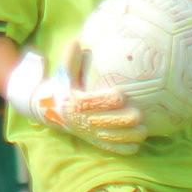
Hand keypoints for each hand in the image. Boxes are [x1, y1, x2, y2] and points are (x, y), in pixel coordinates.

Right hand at [6, 43, 147, 153]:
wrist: (47, 111)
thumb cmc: (60, 87)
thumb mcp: (62, 73)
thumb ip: (70, 59)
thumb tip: (77, 41)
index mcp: (74, 102)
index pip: (91, 102)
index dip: (106, 100)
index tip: (122, 95)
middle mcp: (80, 119)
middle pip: (103, 121)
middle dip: (121, 120)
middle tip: (138, 115)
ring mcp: (86, 132)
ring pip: (108, 136)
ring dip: (126, 136)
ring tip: (143, 132)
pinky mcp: (91, 140)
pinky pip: (107, 147)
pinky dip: (121, 149)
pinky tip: (135, 147)